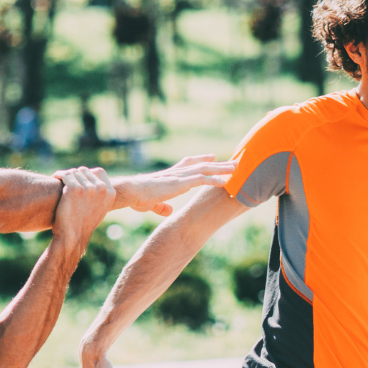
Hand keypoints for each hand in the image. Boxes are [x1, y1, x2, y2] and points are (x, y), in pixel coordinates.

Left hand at [50, 166, 115, 242]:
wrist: (73, 237)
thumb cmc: (82, 224)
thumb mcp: (99, 209)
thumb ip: (99, 194)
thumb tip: (92, 178)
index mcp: (110, 193)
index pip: (98, 171)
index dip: (86, 174)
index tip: (78, 181)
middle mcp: (101, 189)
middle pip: (84, 170)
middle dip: (74, 175)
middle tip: (66, 183)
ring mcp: (88, 188)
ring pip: (73, 172)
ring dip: (65, 176)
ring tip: (59, 183)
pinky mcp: (74, 188)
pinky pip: (64, 175)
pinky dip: (58, 176)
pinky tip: (54, 179)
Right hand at [114, 154, 235, 215]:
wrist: (130, 192)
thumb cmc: (136, 197)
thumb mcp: (151, 203)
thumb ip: (161, 206)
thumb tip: (168, 211)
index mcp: (170, 175)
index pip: (188, 164)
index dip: (201, 160)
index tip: (212, 157)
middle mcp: (177, 173)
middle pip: (201, 165)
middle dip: (218, 164)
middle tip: (233, 162)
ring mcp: (179, 177)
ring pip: (205, 170)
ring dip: (221, 169)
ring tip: (236, 168)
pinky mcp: (180, 184)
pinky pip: (201, 180)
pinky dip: (213, 180)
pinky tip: (225, 182)